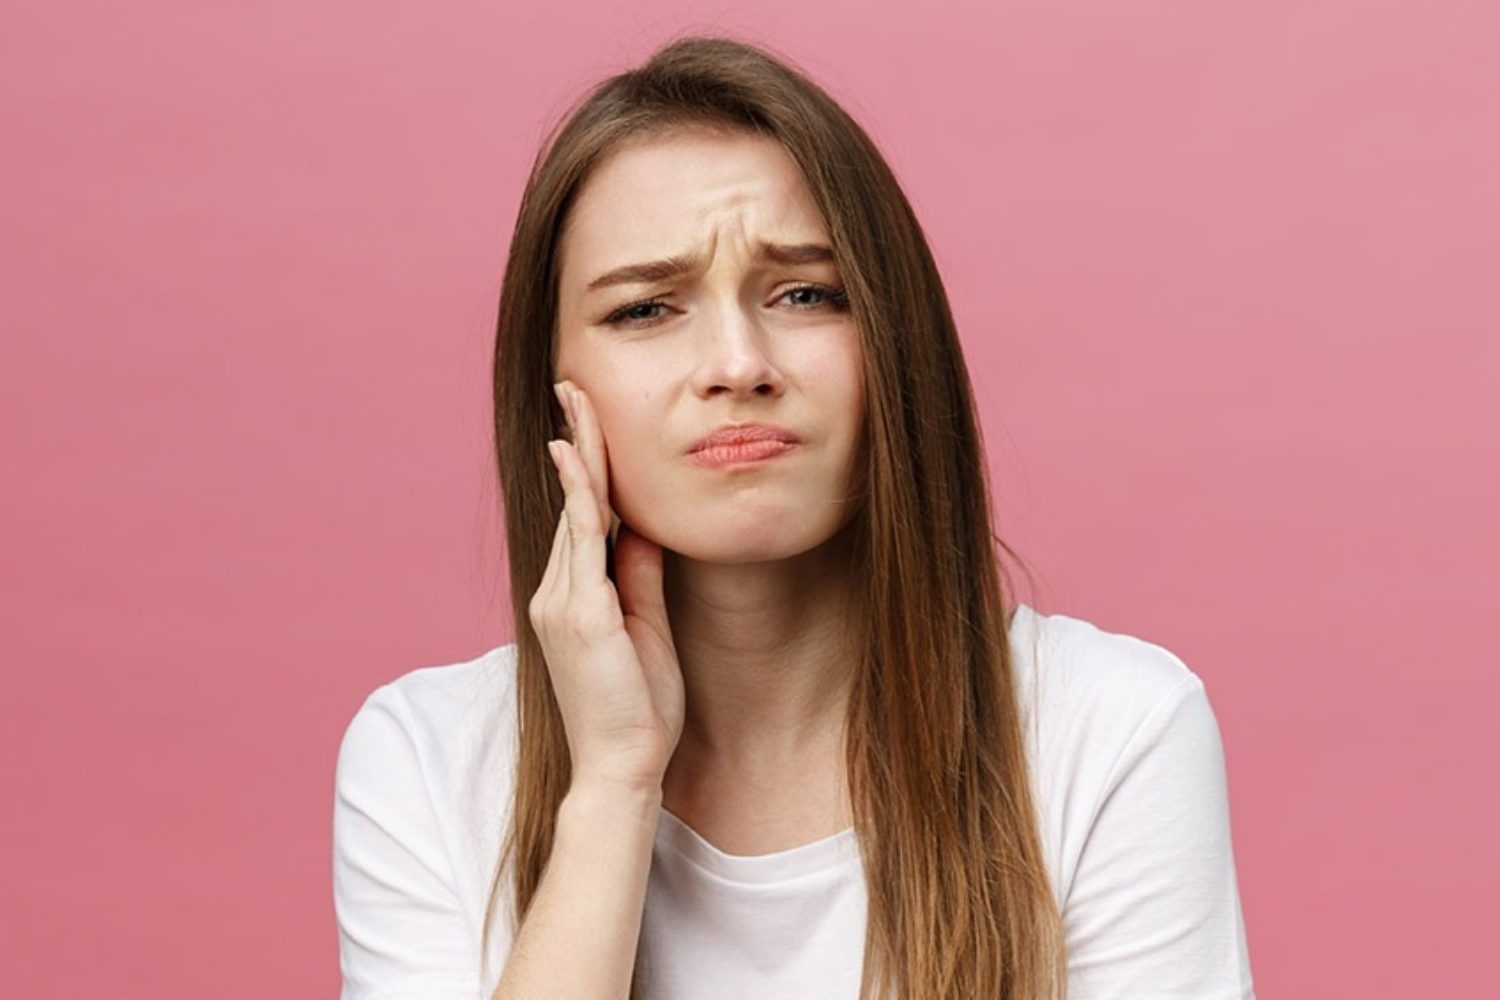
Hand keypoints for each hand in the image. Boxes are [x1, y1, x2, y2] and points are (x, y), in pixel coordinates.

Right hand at [528, 380, 684, 794]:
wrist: (622, 766)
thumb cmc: (638, 709)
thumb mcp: (646, 629)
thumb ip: (639, 577)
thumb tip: (645, 528)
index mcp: (575, 598)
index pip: (583, 518)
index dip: (585, 467)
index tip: (583, 423)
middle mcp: (558, 592)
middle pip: (574, 503)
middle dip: (576, 443)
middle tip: (575, 388)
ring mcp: (562, 601)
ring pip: (575, 512)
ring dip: (579, 452)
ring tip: (578, 401)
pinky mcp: (579, 612)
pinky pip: (583, 539)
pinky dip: (581, 494)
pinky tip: (575, 457)